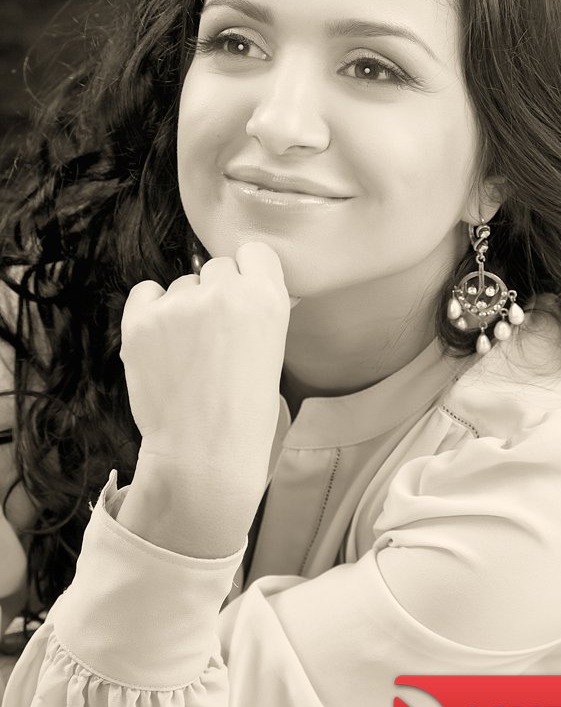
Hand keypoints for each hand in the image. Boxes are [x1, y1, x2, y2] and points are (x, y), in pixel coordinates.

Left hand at [117, 242, 290, 555]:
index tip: (242, 300)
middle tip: (214, 337)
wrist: (204, 453)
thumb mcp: (274, 351)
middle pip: (216, 267)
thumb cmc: (245, 412)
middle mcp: (225, 293)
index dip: (247, 276)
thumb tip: (253, 284)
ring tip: (188, 354)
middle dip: (215, 294)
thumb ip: (263, 310)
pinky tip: (162, 344)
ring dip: (182, 308)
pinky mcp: (141, 320)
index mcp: (267, 299)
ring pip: (181, 284)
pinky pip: (145, 293)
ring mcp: (180, 305)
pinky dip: (150, 311)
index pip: (254, 252)